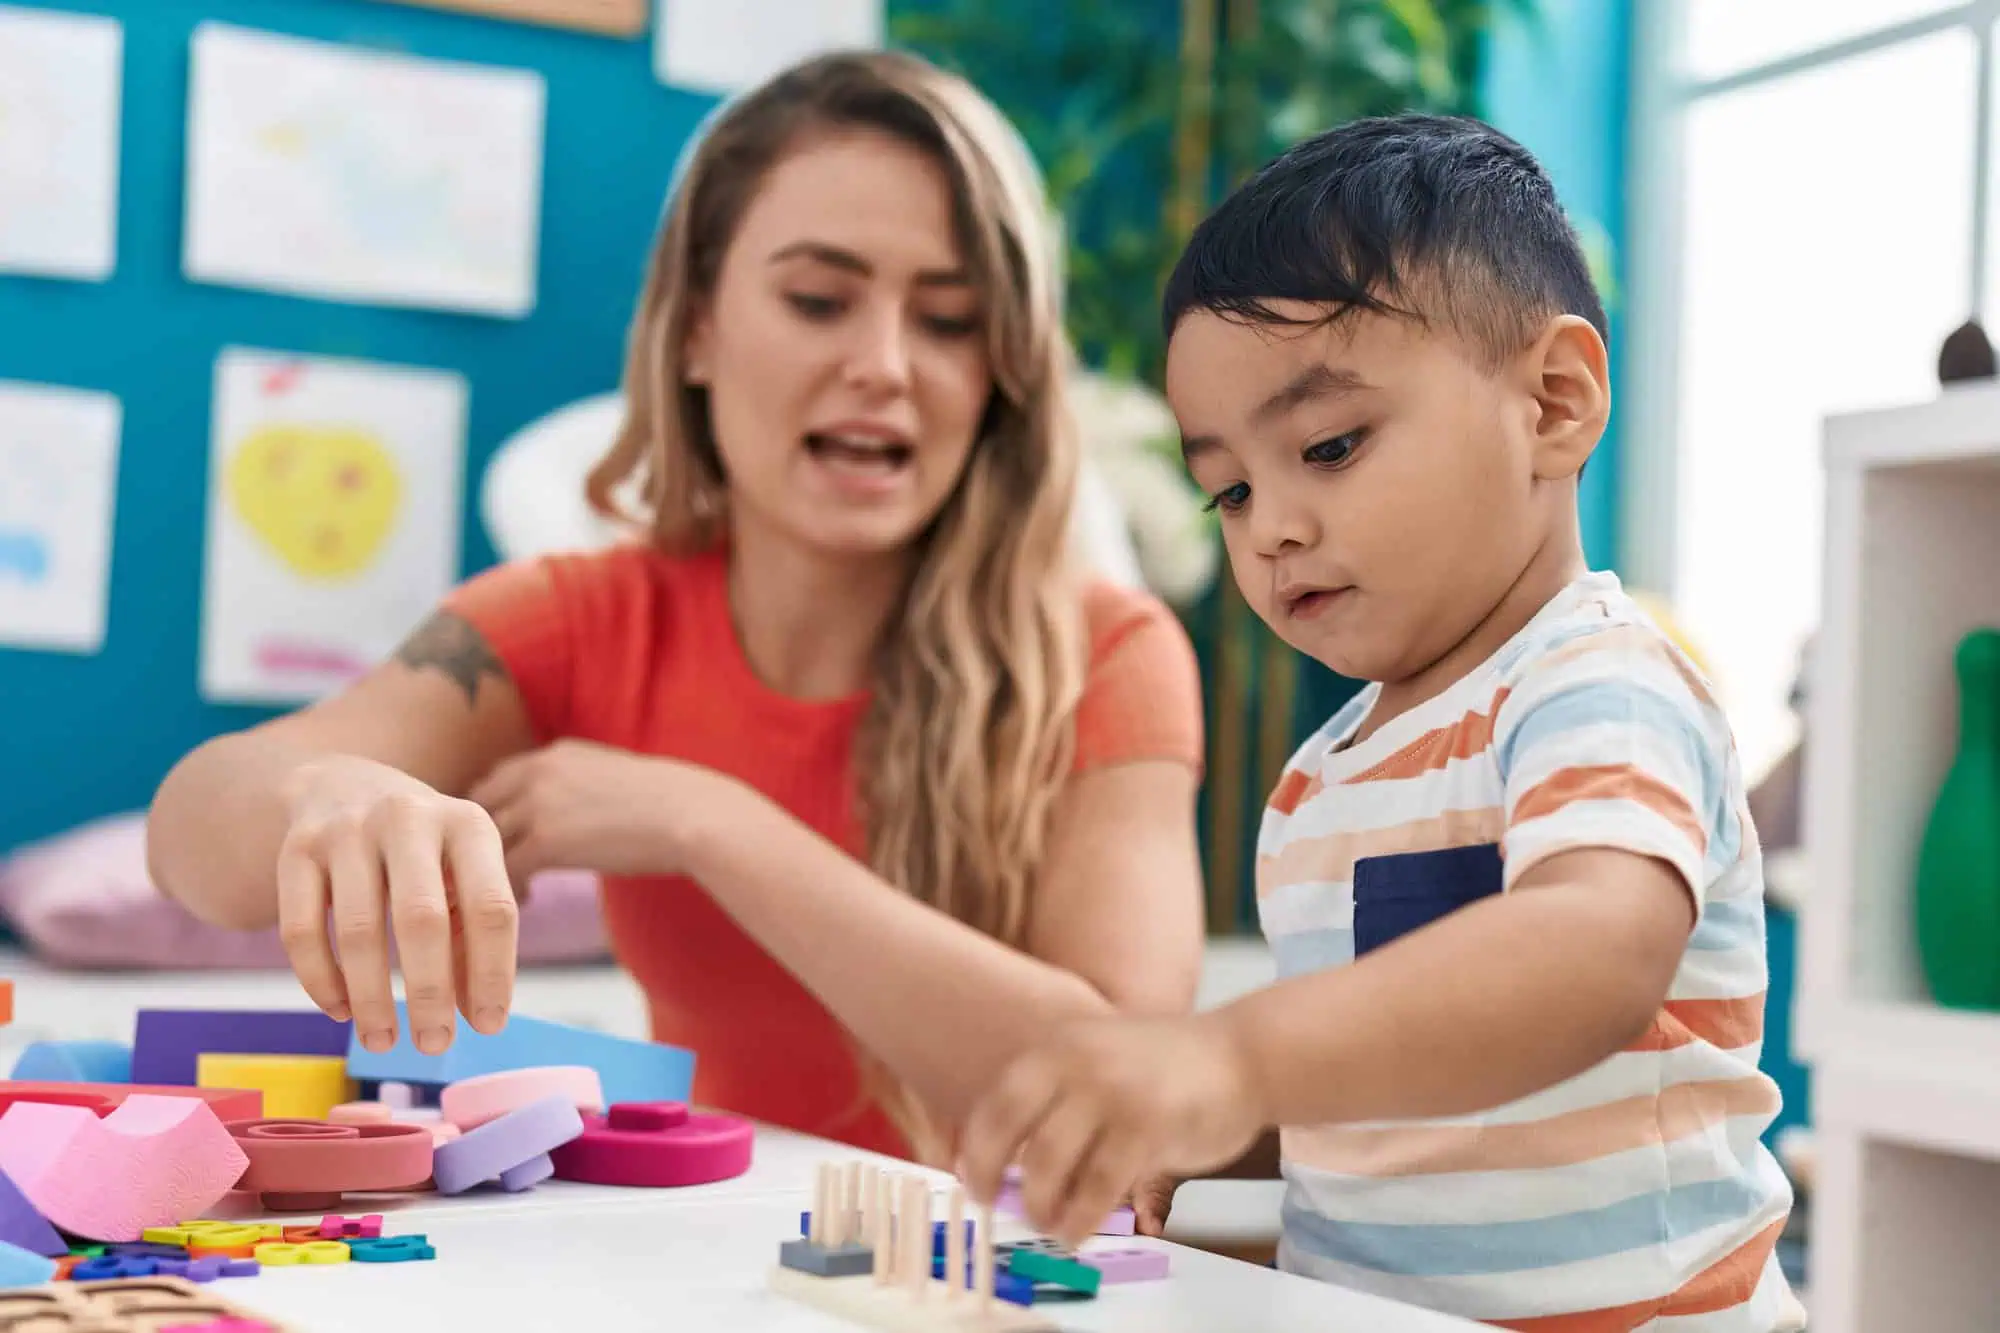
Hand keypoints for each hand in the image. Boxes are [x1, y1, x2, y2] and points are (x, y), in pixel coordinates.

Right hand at [276, 754, 517, 1054]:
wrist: (339, 785)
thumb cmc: (420, 852)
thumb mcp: (461, 874)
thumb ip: (471, 938)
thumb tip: (475, 1015)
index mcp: (468, 825)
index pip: (492, 908)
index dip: (492, 973)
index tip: (488, 1026)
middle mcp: (409, 818)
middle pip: (422, 919)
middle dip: (430, 993)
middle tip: (434, 1045)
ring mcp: (348, 830)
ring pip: (358, 930)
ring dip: (372, 998)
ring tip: (383, 1041)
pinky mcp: (296, 849)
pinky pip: (302, 930)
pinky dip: (321, 980)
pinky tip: (340, 1011)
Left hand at [469, 740, 737, 887]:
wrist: (692, 815)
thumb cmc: (670, 803)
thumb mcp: (615, 776)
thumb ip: (582, 787)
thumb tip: (579, 816)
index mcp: (555, 753)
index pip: (497, 779)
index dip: (488, 812)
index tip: (490, 841)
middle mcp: (538, 771)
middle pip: (477, 806)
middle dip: (470, 841)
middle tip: (475, 873)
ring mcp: (537, 804)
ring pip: (484, 842)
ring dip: (483, 869)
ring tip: (494, 895)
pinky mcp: (545, 841)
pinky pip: (502, 871)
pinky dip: (506, 890)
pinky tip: (524, 903)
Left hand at [957, 1013, 1265, 1247]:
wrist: (1242, 1054)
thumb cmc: (1167, 1066)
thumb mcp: (1100, 1055)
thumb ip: (1058, 1094)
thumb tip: (1006, 1159)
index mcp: (1059, 1046)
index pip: (996, 1101)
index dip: (977, 1149)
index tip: (973, 1180)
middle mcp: (1077, 1062)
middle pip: (1009, 1132)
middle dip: (993, 1178)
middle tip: (998, 1206)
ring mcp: (1112, 1093)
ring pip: (1048, 1164)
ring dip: (1039, 1206)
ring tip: (1048, 1224)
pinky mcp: (1147, 1127)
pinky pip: (1097, 1186)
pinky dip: (1080, 1217)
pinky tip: (1077, 1230)